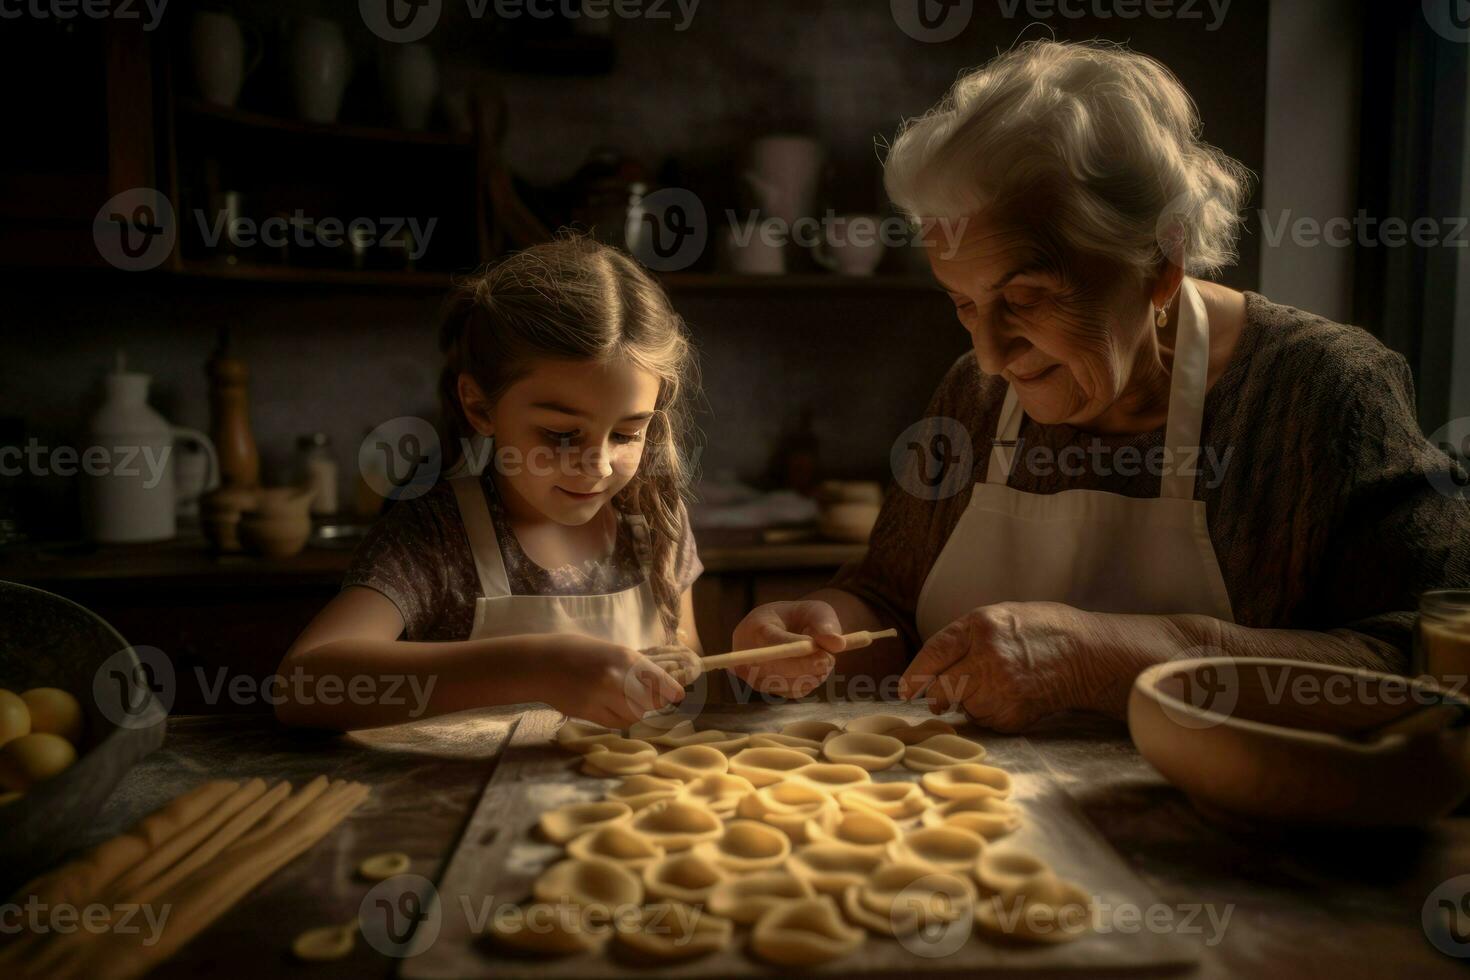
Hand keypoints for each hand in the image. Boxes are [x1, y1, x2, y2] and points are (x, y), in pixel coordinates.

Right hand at [537, 634, 684, 728]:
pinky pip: (616, 723)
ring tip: (623, 700)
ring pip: (634, 716)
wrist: (541, 663)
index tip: (677, 696)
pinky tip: (610, 707)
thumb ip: (635, 666)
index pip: (661, 682)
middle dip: (652, 702)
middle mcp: (617, 679)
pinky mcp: (589, 713)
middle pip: (650, 703)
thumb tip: (662, 682)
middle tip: (648, 698)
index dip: (671, 692)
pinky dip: (620, 718)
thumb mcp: (611, 650)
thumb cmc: (578, 651)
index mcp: (625, 658)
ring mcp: (602, 698)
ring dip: (635, 711)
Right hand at [729, 601, 844, 698]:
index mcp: (754, 626)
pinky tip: (814, 669)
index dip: (796, 651)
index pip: (770, 642)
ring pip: (783, 683)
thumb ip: (826, 624)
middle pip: (771, 668)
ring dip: (810, 675)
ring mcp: (753, 674)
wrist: (791, 631)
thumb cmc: (803, 617)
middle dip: (804, 667)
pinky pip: (790, 691)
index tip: (823, 654)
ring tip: (825, 659)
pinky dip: (808, 683)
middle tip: (829, 660)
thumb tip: (836, 643)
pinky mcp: (765, 688)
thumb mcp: (817, 611)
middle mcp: (746, 653)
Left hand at [898, 601, 1113, 731]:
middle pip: (940, 687)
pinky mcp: (1012, 715)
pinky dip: (988, 712)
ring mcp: (1000, 690)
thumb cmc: (1039, 631)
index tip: (904, 689)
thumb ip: (964, 638)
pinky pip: (983, 720)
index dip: (915, 674)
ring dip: (967, 701)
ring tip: (994, 685)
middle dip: (935, 693)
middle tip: (938, 696)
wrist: (1085, 656)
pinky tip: (1008, 697)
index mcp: (981, 627)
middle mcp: (987, 658)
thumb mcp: (998, 617)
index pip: (934, 653)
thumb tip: (930, 670)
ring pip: (961, 706)